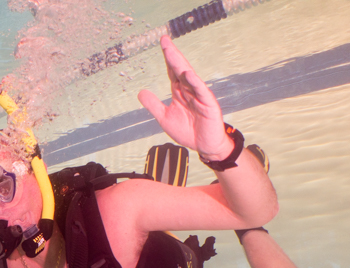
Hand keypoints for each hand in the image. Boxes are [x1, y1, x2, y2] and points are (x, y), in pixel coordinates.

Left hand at [137, 36, 232, 159]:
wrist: (203, 145)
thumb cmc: (187, 130)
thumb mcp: (164, 117)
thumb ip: (153, 105)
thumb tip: (140, 92)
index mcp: (179, 92)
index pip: (172, 72)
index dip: (166, 58)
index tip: (162, 43)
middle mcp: (189, 90)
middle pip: (179, 69)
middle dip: (172, 55)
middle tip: (164, 40)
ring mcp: (199, 96)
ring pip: (189, 77)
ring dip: (180, 65)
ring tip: (171, 53)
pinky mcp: (208, 104)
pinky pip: (201, 92)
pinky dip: (195, 83)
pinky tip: (188, 74)